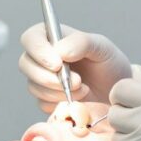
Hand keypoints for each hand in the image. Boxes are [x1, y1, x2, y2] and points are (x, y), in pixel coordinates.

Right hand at [18, 23, 132, 112]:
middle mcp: (42, 57)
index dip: (38, 52)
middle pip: (25, 64)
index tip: (57, 64)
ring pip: (33, 86)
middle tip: (76, 81)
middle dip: (49, 77)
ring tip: (83, 88)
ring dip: (58, 91)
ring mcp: (42, 79)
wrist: (115, 90)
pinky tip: (77, 98)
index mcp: (52, 37)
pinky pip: (42, 103)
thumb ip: (81, 43)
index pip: (30, 38)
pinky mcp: (46, 99)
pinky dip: (60, 102)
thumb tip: (59, 51)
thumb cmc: (108, 64)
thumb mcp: (102, 47)